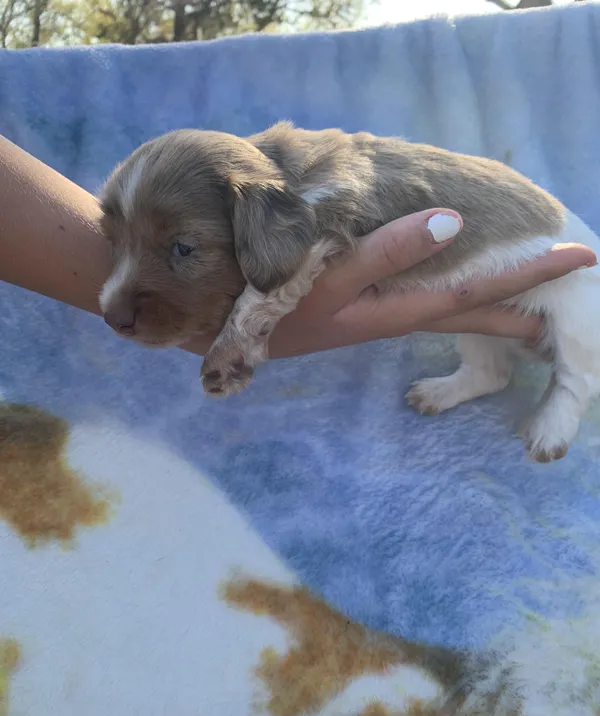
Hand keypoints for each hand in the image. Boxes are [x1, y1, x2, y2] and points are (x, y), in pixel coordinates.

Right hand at [262, 209, 595, 357]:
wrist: (231, 335)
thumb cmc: (272, 308)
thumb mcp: (328, 282)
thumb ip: (387, 253)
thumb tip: (450, 222)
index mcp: (400, 311)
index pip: (478, 293)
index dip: (528, 275)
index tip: (579, 257)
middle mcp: (400, 313)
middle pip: (476, 307)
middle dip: (525, 292)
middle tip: (574, 270)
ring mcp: (385, 311)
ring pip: (455, 304)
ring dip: (498, 293)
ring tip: (536, 282)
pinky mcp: (369, 305)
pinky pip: (428, 294)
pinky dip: (459, 282)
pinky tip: (466, 272)